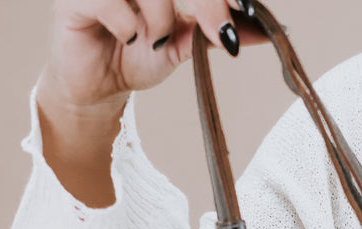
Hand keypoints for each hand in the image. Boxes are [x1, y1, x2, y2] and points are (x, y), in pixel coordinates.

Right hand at [36, 1, 264, 204]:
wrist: (98, 88)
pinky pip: (110, 0)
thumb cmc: (137, 57)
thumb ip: (216, 30)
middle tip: (216, 31)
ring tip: (154, 40)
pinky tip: (124, 37)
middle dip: (203, 1)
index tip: (242, 14)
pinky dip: (126, 22)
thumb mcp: (183, 45)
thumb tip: (263, 29)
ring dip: (159, 15)